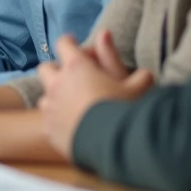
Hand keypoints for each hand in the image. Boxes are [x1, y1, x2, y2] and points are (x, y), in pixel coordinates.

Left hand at [38, 35, 154, 159]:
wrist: (112, 146)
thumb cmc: (125, 111)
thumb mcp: (137, 88)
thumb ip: (139, 75)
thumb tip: (145, 71)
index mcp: (76, 67)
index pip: (64, 44)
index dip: (70, 43)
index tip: (74, 45)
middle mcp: (58, 84)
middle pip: (46, 68)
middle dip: (56, 70)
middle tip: (72, 78)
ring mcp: (50, 106)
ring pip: (45, 95)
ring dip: (55, 97)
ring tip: (73, 105)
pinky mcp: (48, 128)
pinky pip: (48, 120)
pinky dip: (57, 120)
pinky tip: (72, 126)